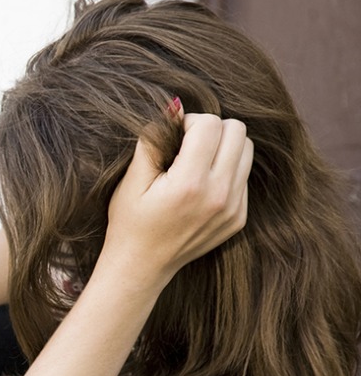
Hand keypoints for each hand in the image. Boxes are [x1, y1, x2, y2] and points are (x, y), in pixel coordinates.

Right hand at [103, 110, 252, 286]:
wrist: (140, 267)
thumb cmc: (129, 223)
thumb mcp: (131, 181)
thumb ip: (153, 141)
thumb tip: (174, 107)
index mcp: (190, 184)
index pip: (210, 126)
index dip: (189, 122)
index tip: (173, 136)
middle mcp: (219, 195)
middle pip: (238, 132)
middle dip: (211, 130)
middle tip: (187, 145)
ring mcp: (233, 208)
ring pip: (247, 150)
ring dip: (223, 147)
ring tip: (196, 162)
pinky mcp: (238, 217)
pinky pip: (243, 175)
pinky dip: (225, 170)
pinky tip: (199, 185)